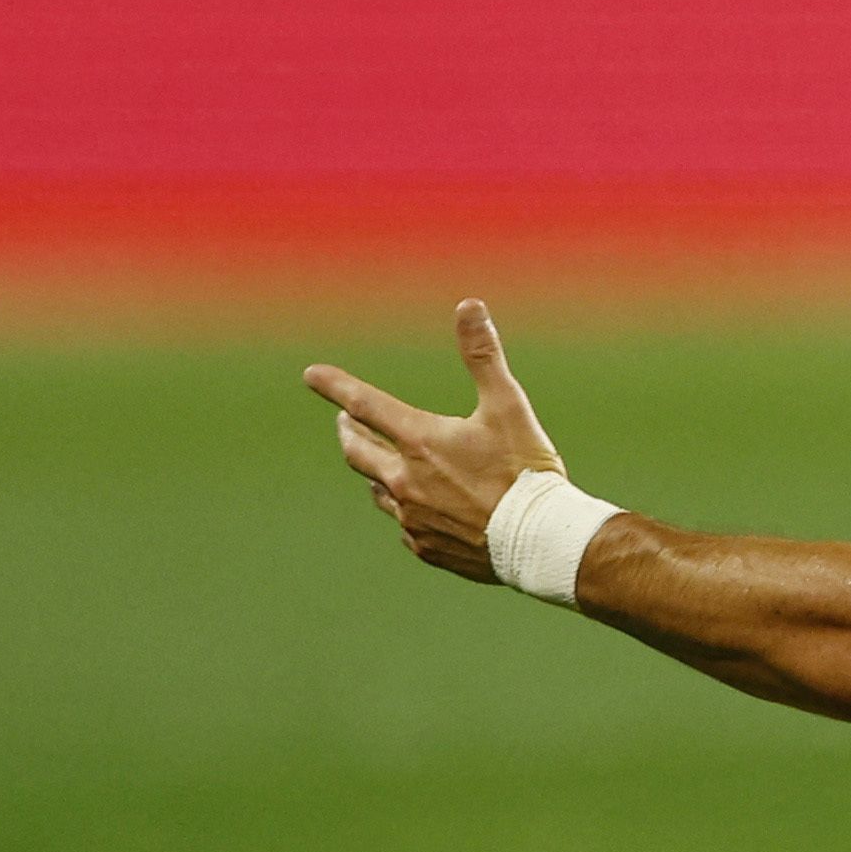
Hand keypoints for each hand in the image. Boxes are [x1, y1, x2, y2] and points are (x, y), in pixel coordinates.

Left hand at [303, 299, 561, 583]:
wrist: (539, 539)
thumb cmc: (525, 469)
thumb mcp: (508, 404)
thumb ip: (483, 355)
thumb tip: (468, 305)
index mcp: (420, 440)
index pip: (365, 404)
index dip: (335, 386)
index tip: (311, 374)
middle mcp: (404, 480)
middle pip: (357, 451)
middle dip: (348, 430)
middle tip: (346, 420)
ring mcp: (411, 517)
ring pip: (377, 488)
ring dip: (375, 469)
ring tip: (383, 463)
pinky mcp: (424, 545)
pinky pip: (403, 523)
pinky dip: (405, 506)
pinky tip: (420, 506)